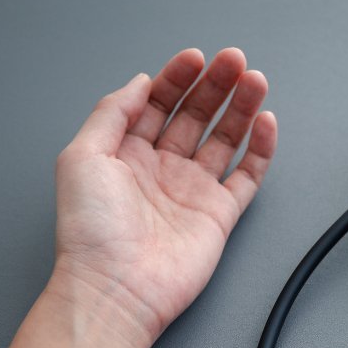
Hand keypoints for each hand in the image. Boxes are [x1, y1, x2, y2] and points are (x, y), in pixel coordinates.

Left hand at [50, 48, 276, 345]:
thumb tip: (140, 82)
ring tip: (255, 82)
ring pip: (224, 138)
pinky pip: (246, 175)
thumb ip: (112, 113)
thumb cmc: (91, 233)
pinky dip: (259, 149)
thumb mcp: (82, 156)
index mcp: (126, 153)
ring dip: (242, 108)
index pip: (158, 104)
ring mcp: (192, 191)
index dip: (178, 78)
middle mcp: (161, 169)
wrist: (117, 288)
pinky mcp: (219, 214)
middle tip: (234, 62)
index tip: (196, 59)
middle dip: (216, 86)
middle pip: (196, 115)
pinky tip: (265, 124)